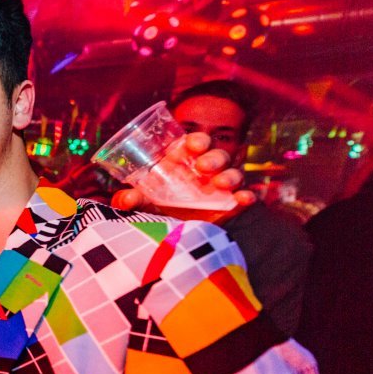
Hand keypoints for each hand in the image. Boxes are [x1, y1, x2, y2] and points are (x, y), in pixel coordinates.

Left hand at [110, 132, 256, 211]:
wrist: (172, 232)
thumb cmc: (157, 205)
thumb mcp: (142, 202)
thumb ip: (129, 199)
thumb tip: (124, 199)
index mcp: (184, 160)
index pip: (194, 142)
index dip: (196, 140)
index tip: (192, 145)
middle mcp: (205, 170)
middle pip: (217, 154)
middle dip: (213, 157)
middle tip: (202, 166)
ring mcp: (220, 186)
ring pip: (233, 173)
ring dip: (230, 175)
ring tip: (221, 184)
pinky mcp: (232, 204)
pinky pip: (246, 196)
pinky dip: (248, 195)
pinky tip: (243, 199)